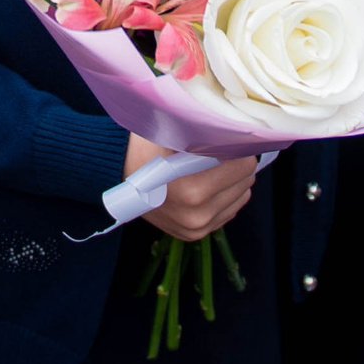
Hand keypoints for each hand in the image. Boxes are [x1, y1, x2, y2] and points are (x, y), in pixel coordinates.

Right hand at [126, 135, 257, 240]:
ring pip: (241, 195)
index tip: (227, 138)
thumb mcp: (173, 131)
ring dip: (231, 180)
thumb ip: (207, 132)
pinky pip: (229, 210)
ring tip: (208, 168)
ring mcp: (196, 228)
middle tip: (216, 151)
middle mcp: (197, 215)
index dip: (237, 146)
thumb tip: (238, 128)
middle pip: (245, 180)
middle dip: (235, 162)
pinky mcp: (195, 234)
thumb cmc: (146, 147)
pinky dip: (223, 196)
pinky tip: (204, 184)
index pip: (244, 164)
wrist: (118, 173)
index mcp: (193, 190)